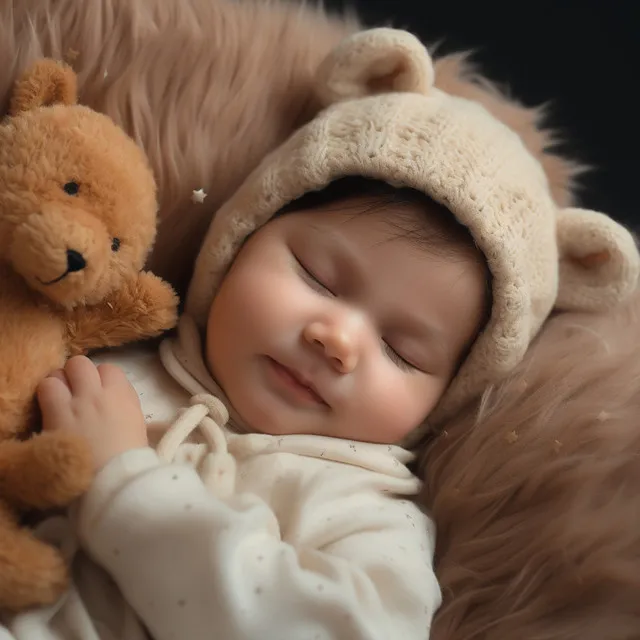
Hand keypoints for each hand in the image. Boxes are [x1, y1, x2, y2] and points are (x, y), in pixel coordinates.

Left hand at [37, 356, 147, 471]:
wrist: (111, 479)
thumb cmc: (129, 458)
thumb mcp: (136, 424)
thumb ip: (124, 404)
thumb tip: (113, 396)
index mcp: (123, 396)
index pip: (109, 369)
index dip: (101, 380)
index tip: (99, 393)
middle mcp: (99, 393)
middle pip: (81, 364)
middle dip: (77, 375)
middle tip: (75, 392)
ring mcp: (76, 401)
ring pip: (60, 371)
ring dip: (58, 383)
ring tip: (59, 399)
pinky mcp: (56, 414)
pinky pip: (45, 388)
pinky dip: (46, 396)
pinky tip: (49, 409)